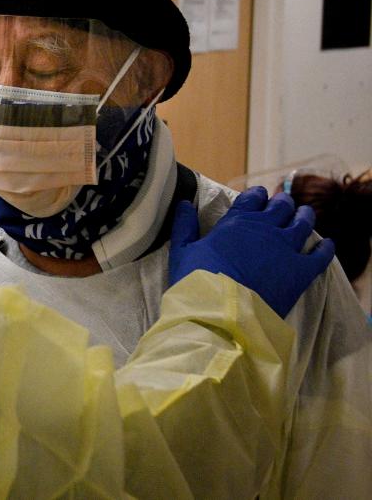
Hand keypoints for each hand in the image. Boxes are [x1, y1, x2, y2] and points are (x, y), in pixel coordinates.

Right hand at [169, 186, 334, 317]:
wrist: (223, 314)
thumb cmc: (198, 281)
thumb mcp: (182, 251)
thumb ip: (184, 225)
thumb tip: (183, 203)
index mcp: (237, 221)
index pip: (252, 197)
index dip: (257, 194)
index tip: (260, 195)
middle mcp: (265, 228)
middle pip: (281, 206)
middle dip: (282, 203)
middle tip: (283, 204)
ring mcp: (286, 248)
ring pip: (303, 222)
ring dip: (304, 215)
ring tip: (304, 214)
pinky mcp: (302, 271)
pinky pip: (320, 254)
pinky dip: (325, 248)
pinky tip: (326, 244)